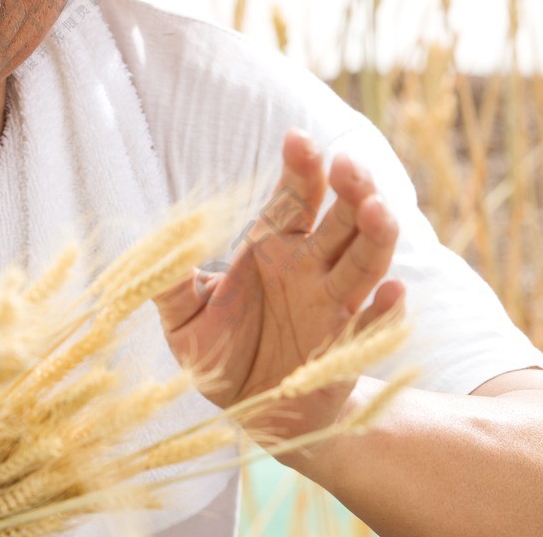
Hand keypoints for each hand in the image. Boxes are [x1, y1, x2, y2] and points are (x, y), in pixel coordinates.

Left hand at [154, 130, 404, 444]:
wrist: (251, 412)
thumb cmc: (219, 352)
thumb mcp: (184, 318)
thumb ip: (170, 283)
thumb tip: (157, 247)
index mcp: (271, 246)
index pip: (293, 197)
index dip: (300, 167)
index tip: (298, 137)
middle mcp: (309, 267)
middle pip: (340, 218)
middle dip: (350, 189)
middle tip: (350, 165)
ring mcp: (332, 305)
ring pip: (364, 261)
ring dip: (375, 236)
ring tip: (379, 210)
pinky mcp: (345, 349)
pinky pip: (373, 327)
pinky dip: (386, 313)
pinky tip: (393, 294)